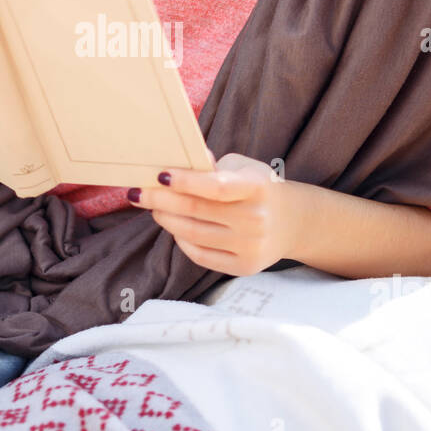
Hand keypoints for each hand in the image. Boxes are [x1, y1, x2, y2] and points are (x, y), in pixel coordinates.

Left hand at [126, 151, 297, 275]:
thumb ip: (212, 165)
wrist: (292, 223)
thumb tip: (179, 163)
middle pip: (195, 210)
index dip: (184, 181)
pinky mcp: (244, 267)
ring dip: (165, 219)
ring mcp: (250, 246)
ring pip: (192, 234)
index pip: (215, 187)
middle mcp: (255, 219)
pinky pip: (200, 255)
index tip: (159, 175)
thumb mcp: (244, 167)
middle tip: (138, 193)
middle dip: (159, 200)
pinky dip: (181, 240)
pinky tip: (174, 227)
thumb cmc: (258, 187)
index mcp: (257, 187)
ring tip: (154, 208)